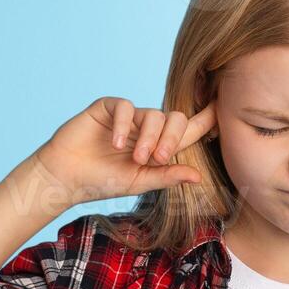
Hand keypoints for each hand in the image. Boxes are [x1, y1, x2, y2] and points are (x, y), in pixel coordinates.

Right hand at [29, 96, 216, 204]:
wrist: (66, 177)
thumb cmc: (102, 181)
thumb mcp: (140, 181)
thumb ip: (167, 176)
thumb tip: (199, 176)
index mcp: (158, 146)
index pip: (188, 130)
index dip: (206, 119)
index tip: (222, 109)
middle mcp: (146, 128)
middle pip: (175, 119)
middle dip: (171, 138)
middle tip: (158, 158)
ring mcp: (128, 117)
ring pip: (153, 114)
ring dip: (149, 137)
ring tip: (137, 158)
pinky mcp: (107, 107)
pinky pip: (125, 106)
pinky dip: (124, 125)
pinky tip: (116, 143)